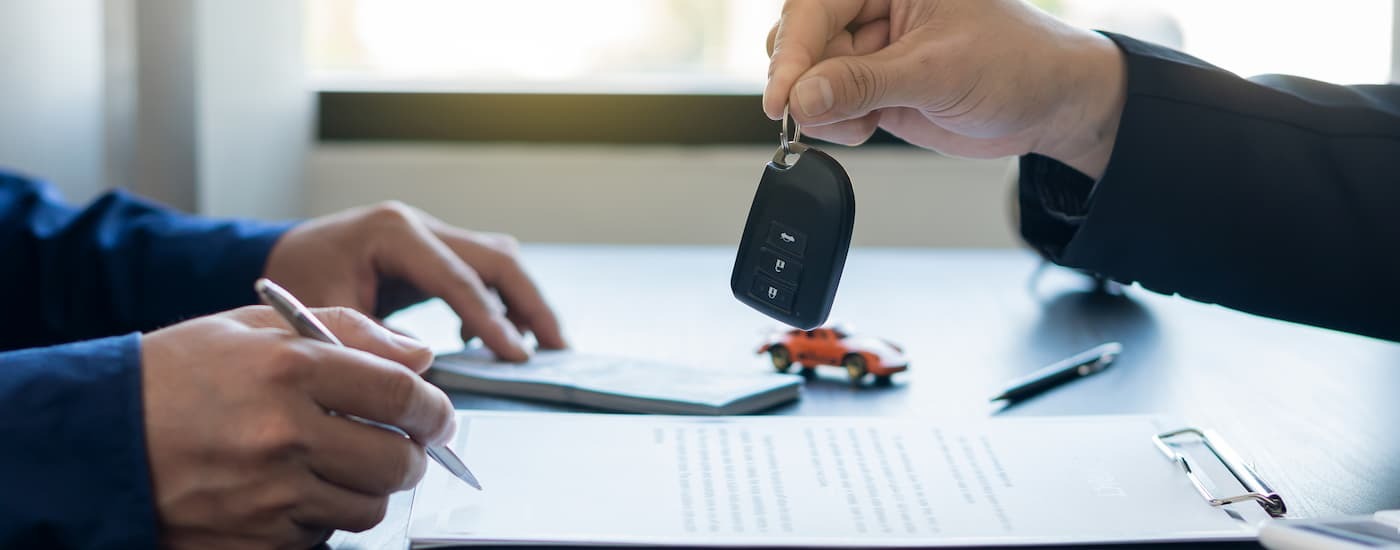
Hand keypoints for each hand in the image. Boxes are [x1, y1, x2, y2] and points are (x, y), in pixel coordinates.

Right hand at [141, 306, 454, 548]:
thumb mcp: (254, 328)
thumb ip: (346, 331)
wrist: (94, 439)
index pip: (400, 393)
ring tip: (344, 464)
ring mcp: (269, 493)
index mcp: (289, 369)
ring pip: (368, 506)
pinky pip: (322, 535)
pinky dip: (324, 517)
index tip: (436, 413)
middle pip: (398, 459)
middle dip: (413, 453)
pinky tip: (297, 489)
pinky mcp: (255, 538)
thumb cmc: (173, 377)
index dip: (433, 407)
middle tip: (402, 443)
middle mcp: (283, 433)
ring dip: (371, 488)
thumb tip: (418, 355)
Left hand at [264, 201, 565, 361]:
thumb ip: (373, 338)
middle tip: (557, 348)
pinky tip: (493, 341)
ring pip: (498, 261)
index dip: (493, 321)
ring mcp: (430, 235)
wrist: (277, 258)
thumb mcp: (323, 312)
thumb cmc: (294, 281)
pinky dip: (499, 303)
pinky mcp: (434, 252)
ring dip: (524, 301)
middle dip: (530, 304)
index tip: (518, 357)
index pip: (459, 278)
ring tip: (544, 346)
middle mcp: (419, 225)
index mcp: (393, 231)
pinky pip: (482, 273)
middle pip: (497, 258)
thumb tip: (424, 367)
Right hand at [763, 0, 1126, 178]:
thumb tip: (804, 97)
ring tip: (863, 123)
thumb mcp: (938, 72)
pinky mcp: (871, 83)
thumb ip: (864, 84)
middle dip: (805, 82)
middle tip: (815, 115)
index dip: (793, 52)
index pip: (817, 6)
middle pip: (802, 39)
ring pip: (808, 76)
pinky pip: (827, 103)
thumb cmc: (1018, 64)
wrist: (1050, 105)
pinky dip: (836, 123)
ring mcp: (870, 46)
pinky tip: (868, 127)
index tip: (782, 97)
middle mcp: (874, 5)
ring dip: (822, 108)